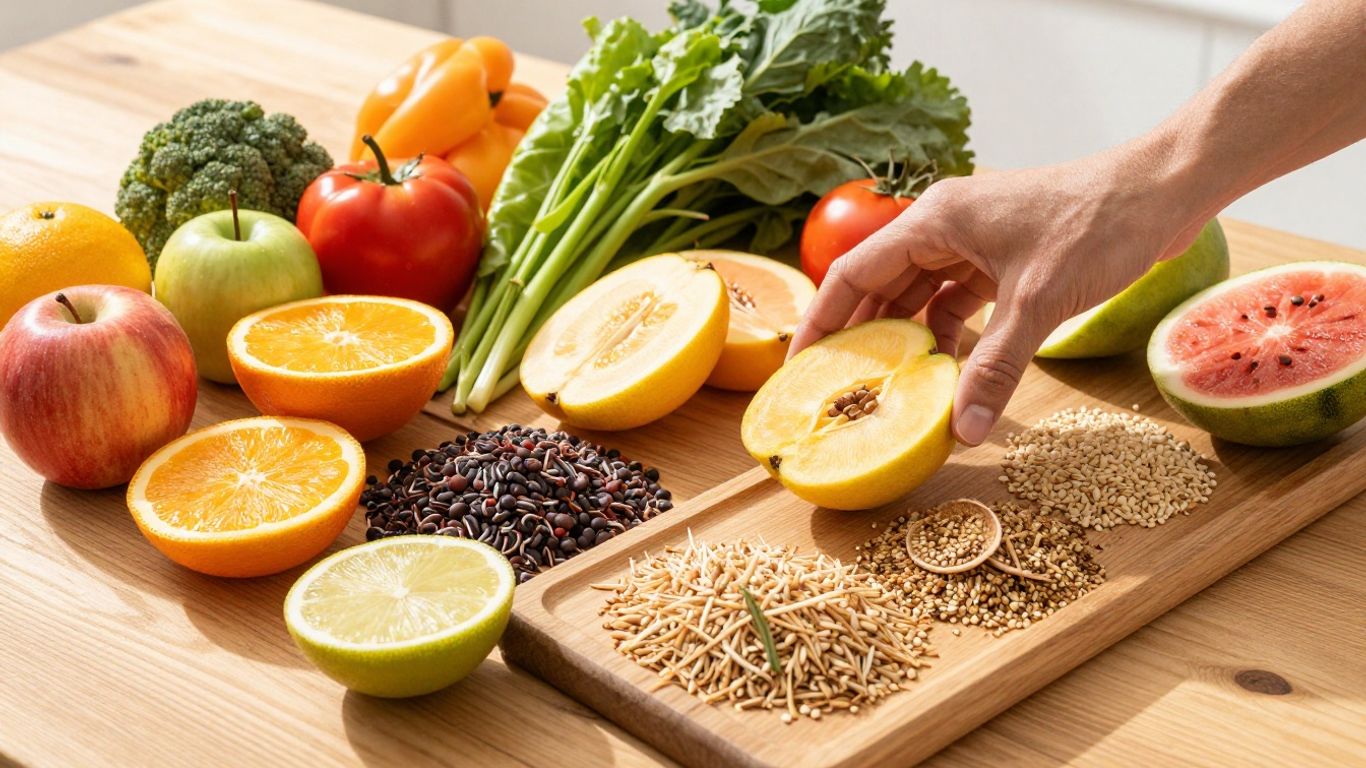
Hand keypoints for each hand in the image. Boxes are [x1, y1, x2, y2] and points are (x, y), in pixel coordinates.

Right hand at [788, 147, 1203, 445]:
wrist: (1162, 190)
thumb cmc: (1097, 225)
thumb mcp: (1038, 303)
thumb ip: (995, 369)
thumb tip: (965, 432)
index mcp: (933, 221)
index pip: (853, 273)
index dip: (821, 321)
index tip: (799, 366)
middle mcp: (943, 226)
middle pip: (880, 286)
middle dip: (860, 336)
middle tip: (838, 388)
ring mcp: (973, 239)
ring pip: (919, 294)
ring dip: (907, 338)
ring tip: (888, 387)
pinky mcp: (1003, 255)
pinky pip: (957, 297)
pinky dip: (950, 333)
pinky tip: (947, 368)